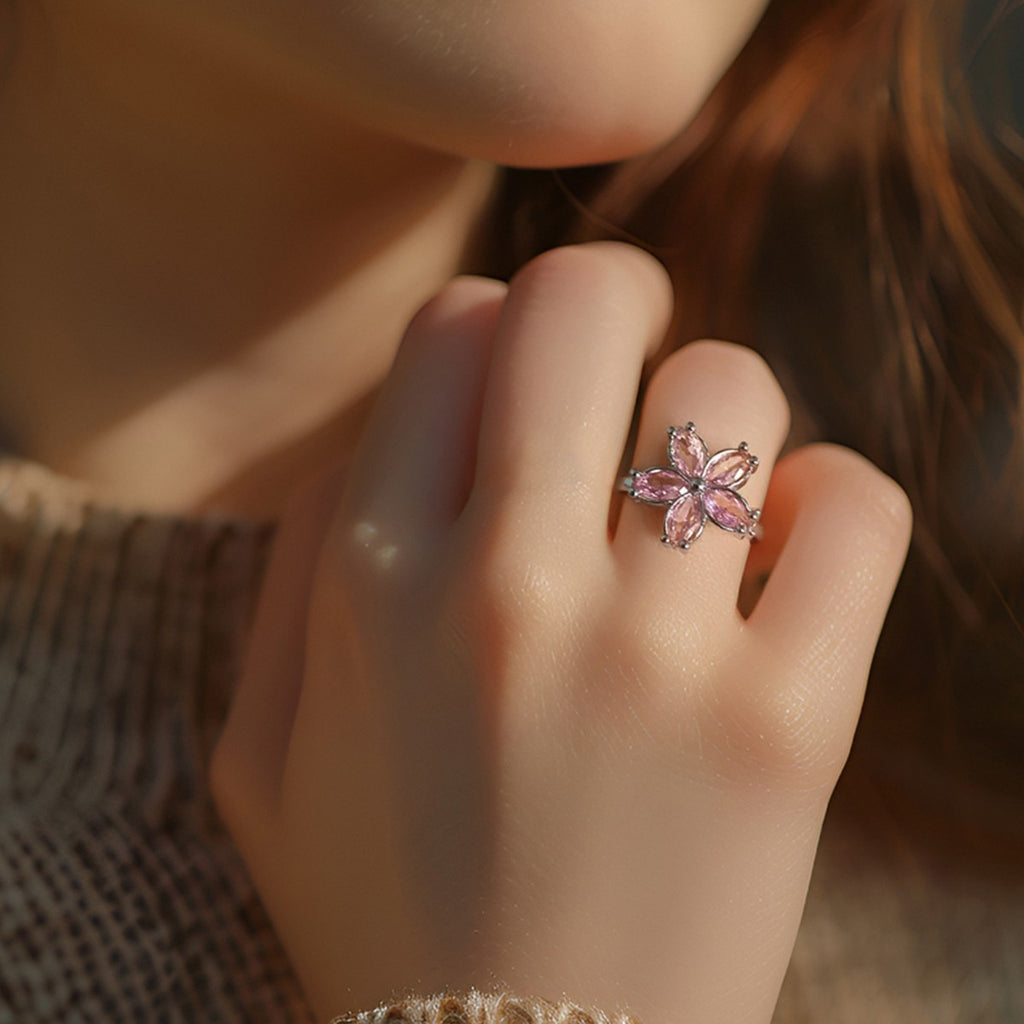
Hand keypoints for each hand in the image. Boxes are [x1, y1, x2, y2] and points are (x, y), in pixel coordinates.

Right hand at [210, 243, 911, 1023]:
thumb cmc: (383, 907)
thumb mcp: (265, 747)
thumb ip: (295, 568)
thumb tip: (389, 434)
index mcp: (370, 581)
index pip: (453, 325)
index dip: (494, 332)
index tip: (520, 392)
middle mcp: (505, 590)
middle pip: (586, 304)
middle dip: (611, 302)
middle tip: (626, 368)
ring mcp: (654, 657)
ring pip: (728, 387)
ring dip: (722, 414)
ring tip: (702, 496)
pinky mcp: (785, 728)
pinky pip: (853, 510)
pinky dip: (832, 502)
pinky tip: (784, 556)